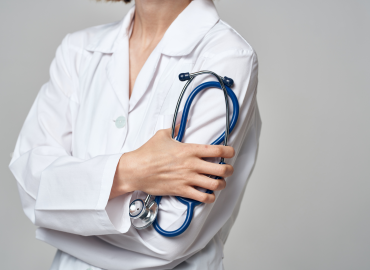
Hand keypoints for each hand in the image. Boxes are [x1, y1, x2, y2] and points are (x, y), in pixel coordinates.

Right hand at [110, 125, 234, 202]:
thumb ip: (175, 128)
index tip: (231, 152)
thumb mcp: (163, 135)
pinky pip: (202, 198)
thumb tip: (180, 122)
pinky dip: (209, 198)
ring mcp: (188, 179)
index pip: (218, 150)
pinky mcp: (182, 191)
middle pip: (222, 169)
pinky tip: (208, 195)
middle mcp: (193, 165)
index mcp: (190, 150)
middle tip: (228, 170)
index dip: (229, 151)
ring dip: (221, 184)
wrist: (136, 170)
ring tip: (219, 183)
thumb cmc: (148, 153)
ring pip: (215, 185)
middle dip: (229, 170)